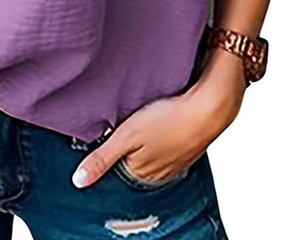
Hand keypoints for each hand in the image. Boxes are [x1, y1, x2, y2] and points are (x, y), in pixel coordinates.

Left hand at [71, 47, 246, 187]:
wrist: (209, 108)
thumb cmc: (169, 119)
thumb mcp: (126, 136)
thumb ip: (102, 158)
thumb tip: (79, 181)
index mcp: (140, 173)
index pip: (115, 165)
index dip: (110, 145)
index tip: (111, 129)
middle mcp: (158, 173)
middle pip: (132, 159)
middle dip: (128, 142)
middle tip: (129, 120)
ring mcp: (175, 161)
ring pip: (150, 150)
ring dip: (146, 137)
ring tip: (146, 117)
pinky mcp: (186, 147)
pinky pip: (167, 142)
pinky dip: (162, 132)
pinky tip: (162, 118)